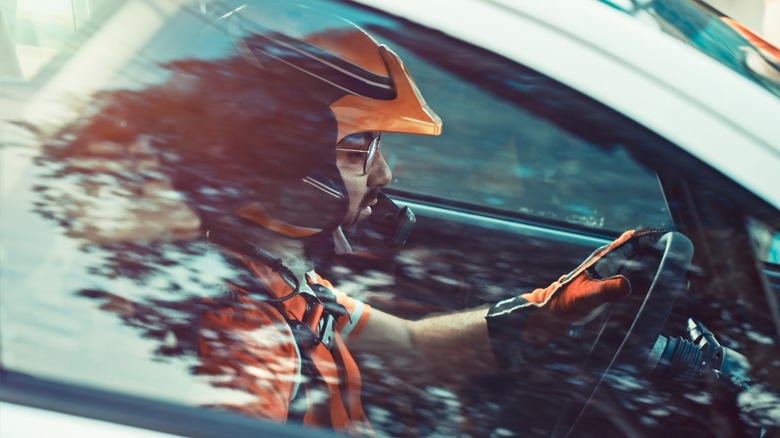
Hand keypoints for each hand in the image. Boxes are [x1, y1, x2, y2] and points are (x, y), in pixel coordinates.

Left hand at [486, 228, 668, 366]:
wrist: (548, 315)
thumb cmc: (564, 303)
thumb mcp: (587, 296)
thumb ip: (605, 290)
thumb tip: (626, 284)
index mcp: (598, 262)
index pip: (621, 245)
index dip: (637, 238)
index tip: (654, 233)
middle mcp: (599, 267)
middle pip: (624, 253)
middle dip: (642, 249)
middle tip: (660, 248)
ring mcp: (599, 278)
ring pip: (622, 265)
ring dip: (637, 263)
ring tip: (655, 263)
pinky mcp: (597, 289)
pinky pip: (617, 280)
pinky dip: (630, 280)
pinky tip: (638, 285)